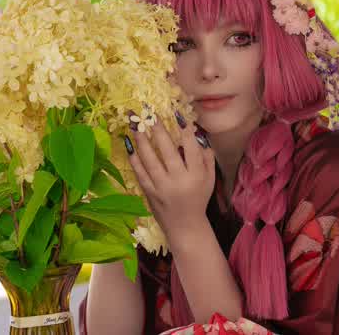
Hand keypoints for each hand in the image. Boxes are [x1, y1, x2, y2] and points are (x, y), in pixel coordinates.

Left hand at [125, 113, 214, 242]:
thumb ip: (206, 155)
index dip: (184, 130)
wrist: (185, 226)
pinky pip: (139, 172)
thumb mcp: (210, 178)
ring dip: (141, 140)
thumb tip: (197, 132)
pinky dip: (133, 158)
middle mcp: (179, 181)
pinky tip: (128, 144)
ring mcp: (162, 187)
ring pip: (150, 159)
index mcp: (196, 175)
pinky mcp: (149, 193)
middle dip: (158, 129)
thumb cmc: (199, 197)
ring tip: (134, 124)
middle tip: (149, 112)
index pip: (191, 148)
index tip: (175, 113)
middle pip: (167, 150)